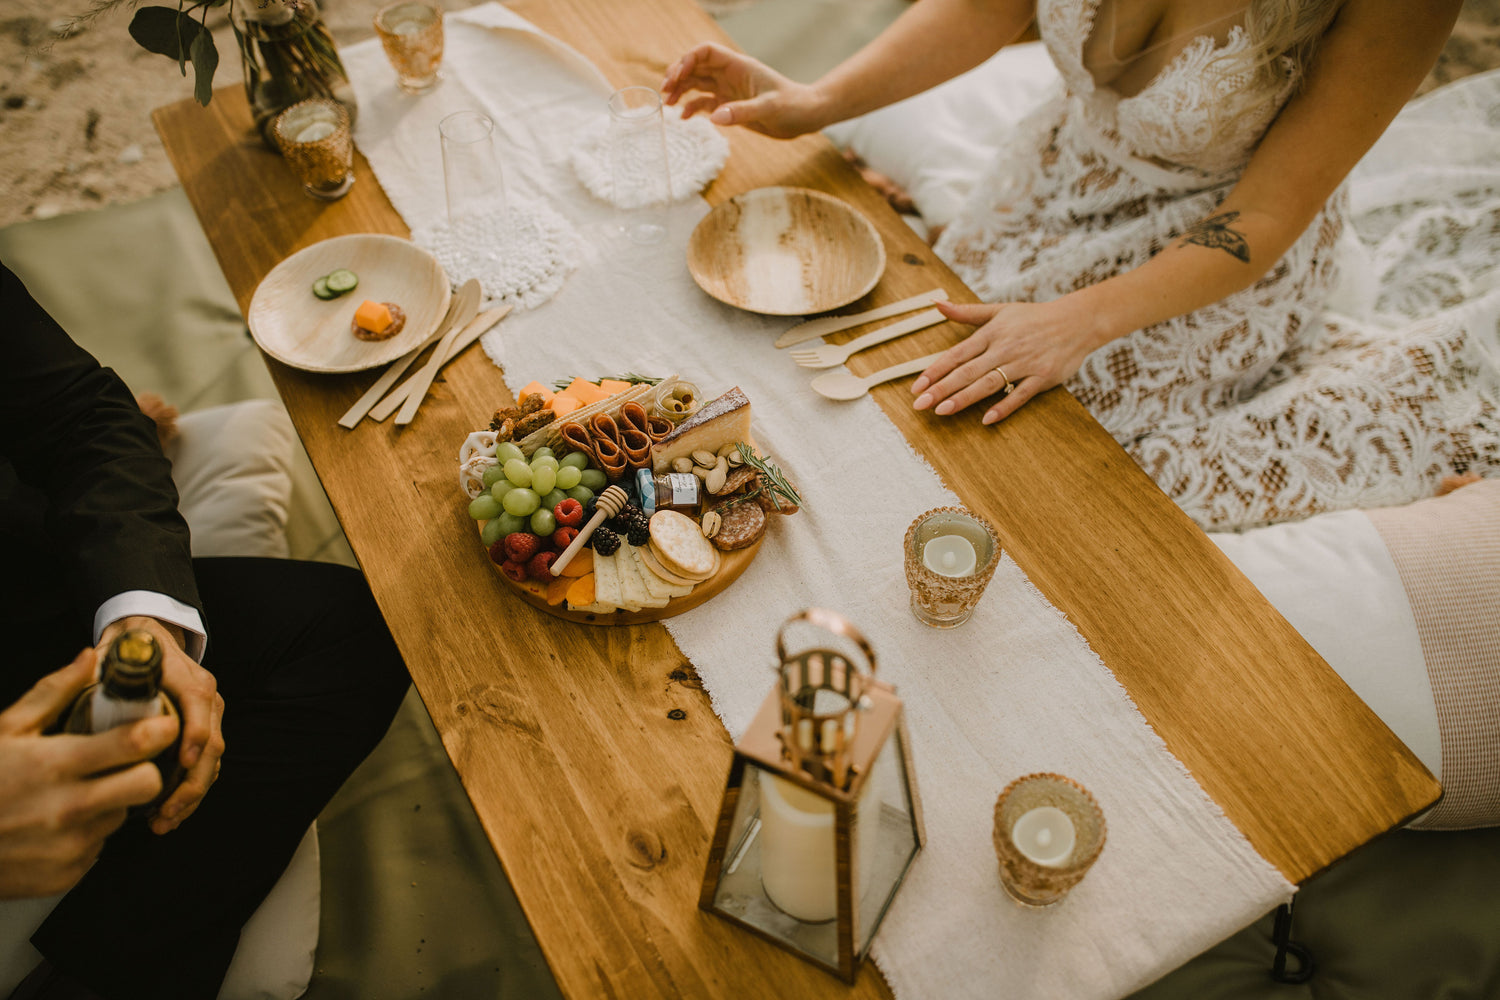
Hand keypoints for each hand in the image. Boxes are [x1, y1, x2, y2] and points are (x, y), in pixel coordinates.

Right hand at [0, 648, 177, 897]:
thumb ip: (53, 693)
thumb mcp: (5, 730)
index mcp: (54, 765)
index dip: (159, 730)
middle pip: (148, 784)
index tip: (162, 724)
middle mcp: (67, 808)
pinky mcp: (67, 875)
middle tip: (126, 763)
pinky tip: (57, 825)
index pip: (134, 745)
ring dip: (111, 802)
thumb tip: (91, 660)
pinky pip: (100, 846)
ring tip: (74, 794)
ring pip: (123, 815)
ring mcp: (69, 846)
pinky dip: (88, 833)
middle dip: (146, 769)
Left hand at [97, 617, 223, 835]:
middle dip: (192, 783)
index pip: (198, 704)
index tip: (181, 763)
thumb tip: (86, 670)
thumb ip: (101, 665)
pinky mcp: (205, 729)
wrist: (151, 636)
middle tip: (165, 813)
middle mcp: (205, 696)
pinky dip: (192, 790)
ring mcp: (208, 714)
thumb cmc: (132, 649)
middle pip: (212, 743)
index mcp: (187, 677)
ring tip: (164, 821)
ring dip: (192, 794)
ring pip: (213, 759)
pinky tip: (171, 812)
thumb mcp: (116, 653)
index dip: (193, 735)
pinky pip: (206, 764)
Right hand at [661, 43, 827, 138]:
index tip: (676, 76)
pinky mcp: (730, 106)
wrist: (806, 117)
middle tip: (665, 92)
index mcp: (738, 66)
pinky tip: (684, 118)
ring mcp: (728, 90)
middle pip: (695, 67)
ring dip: (680, 91)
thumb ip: (741, 112)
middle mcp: (730, 75)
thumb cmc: (793, 106)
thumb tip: (714, 117)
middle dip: (677, 75)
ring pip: (697, 84)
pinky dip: (692, 108)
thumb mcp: (769, 108)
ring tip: (668, 104)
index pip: (706, 52)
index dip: (688, 60)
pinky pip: (705, 103)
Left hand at [911, 299, 1103, 424]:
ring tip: (943, 411)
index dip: (936, 370)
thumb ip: (966, 312)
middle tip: (920, 405)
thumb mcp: (999, 310)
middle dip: (942, 388)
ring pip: (989, 383)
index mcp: (991, 333)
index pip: (957, 354)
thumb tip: (935, 303)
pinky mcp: (1042, 377)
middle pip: (968, 371)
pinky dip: (1004, 406)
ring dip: (965, 397)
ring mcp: (1024, 363)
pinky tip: (986, 419)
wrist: (1077, 321)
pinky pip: (1020, 394)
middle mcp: (1005, 348)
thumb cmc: (1034, 317)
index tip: (916, 386)